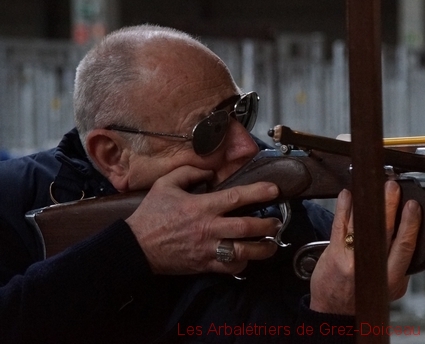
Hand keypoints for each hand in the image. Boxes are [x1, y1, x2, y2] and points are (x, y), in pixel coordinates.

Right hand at [125, 165, 280, 274]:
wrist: (136, 246)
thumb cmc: (152, 214)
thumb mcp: (165, 184)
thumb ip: (189, 172)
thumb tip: (210, 170)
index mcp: (202, 206)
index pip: (236, 197)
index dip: (258, 192)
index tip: (274, 189)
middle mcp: (209, 228)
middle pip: (246, 227)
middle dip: (266, 225)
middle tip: (276, 222)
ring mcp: (208, 249)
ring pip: (243, 251)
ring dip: (262, 248)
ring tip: (271, 243)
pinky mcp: (204, 265)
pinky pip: (229, 267)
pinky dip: (242, 264)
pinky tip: (247, 257)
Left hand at [308, 180, 421, 314]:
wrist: (334, 312)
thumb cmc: (363, 297)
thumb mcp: (390, 288)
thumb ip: (400, 265)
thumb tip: (410, 235)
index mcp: (392, 278)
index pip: (404, 246)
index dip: (410, 224)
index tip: (413, 205)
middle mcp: (372, 269)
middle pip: (385, 231)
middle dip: (390, 206)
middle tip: (394, 188)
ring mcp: (351, 260)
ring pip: (363, 226)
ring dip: (370, 203)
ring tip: (376, 187)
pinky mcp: (334, 254)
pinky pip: (340, 226)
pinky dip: (344, 208)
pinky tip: (348, 196)